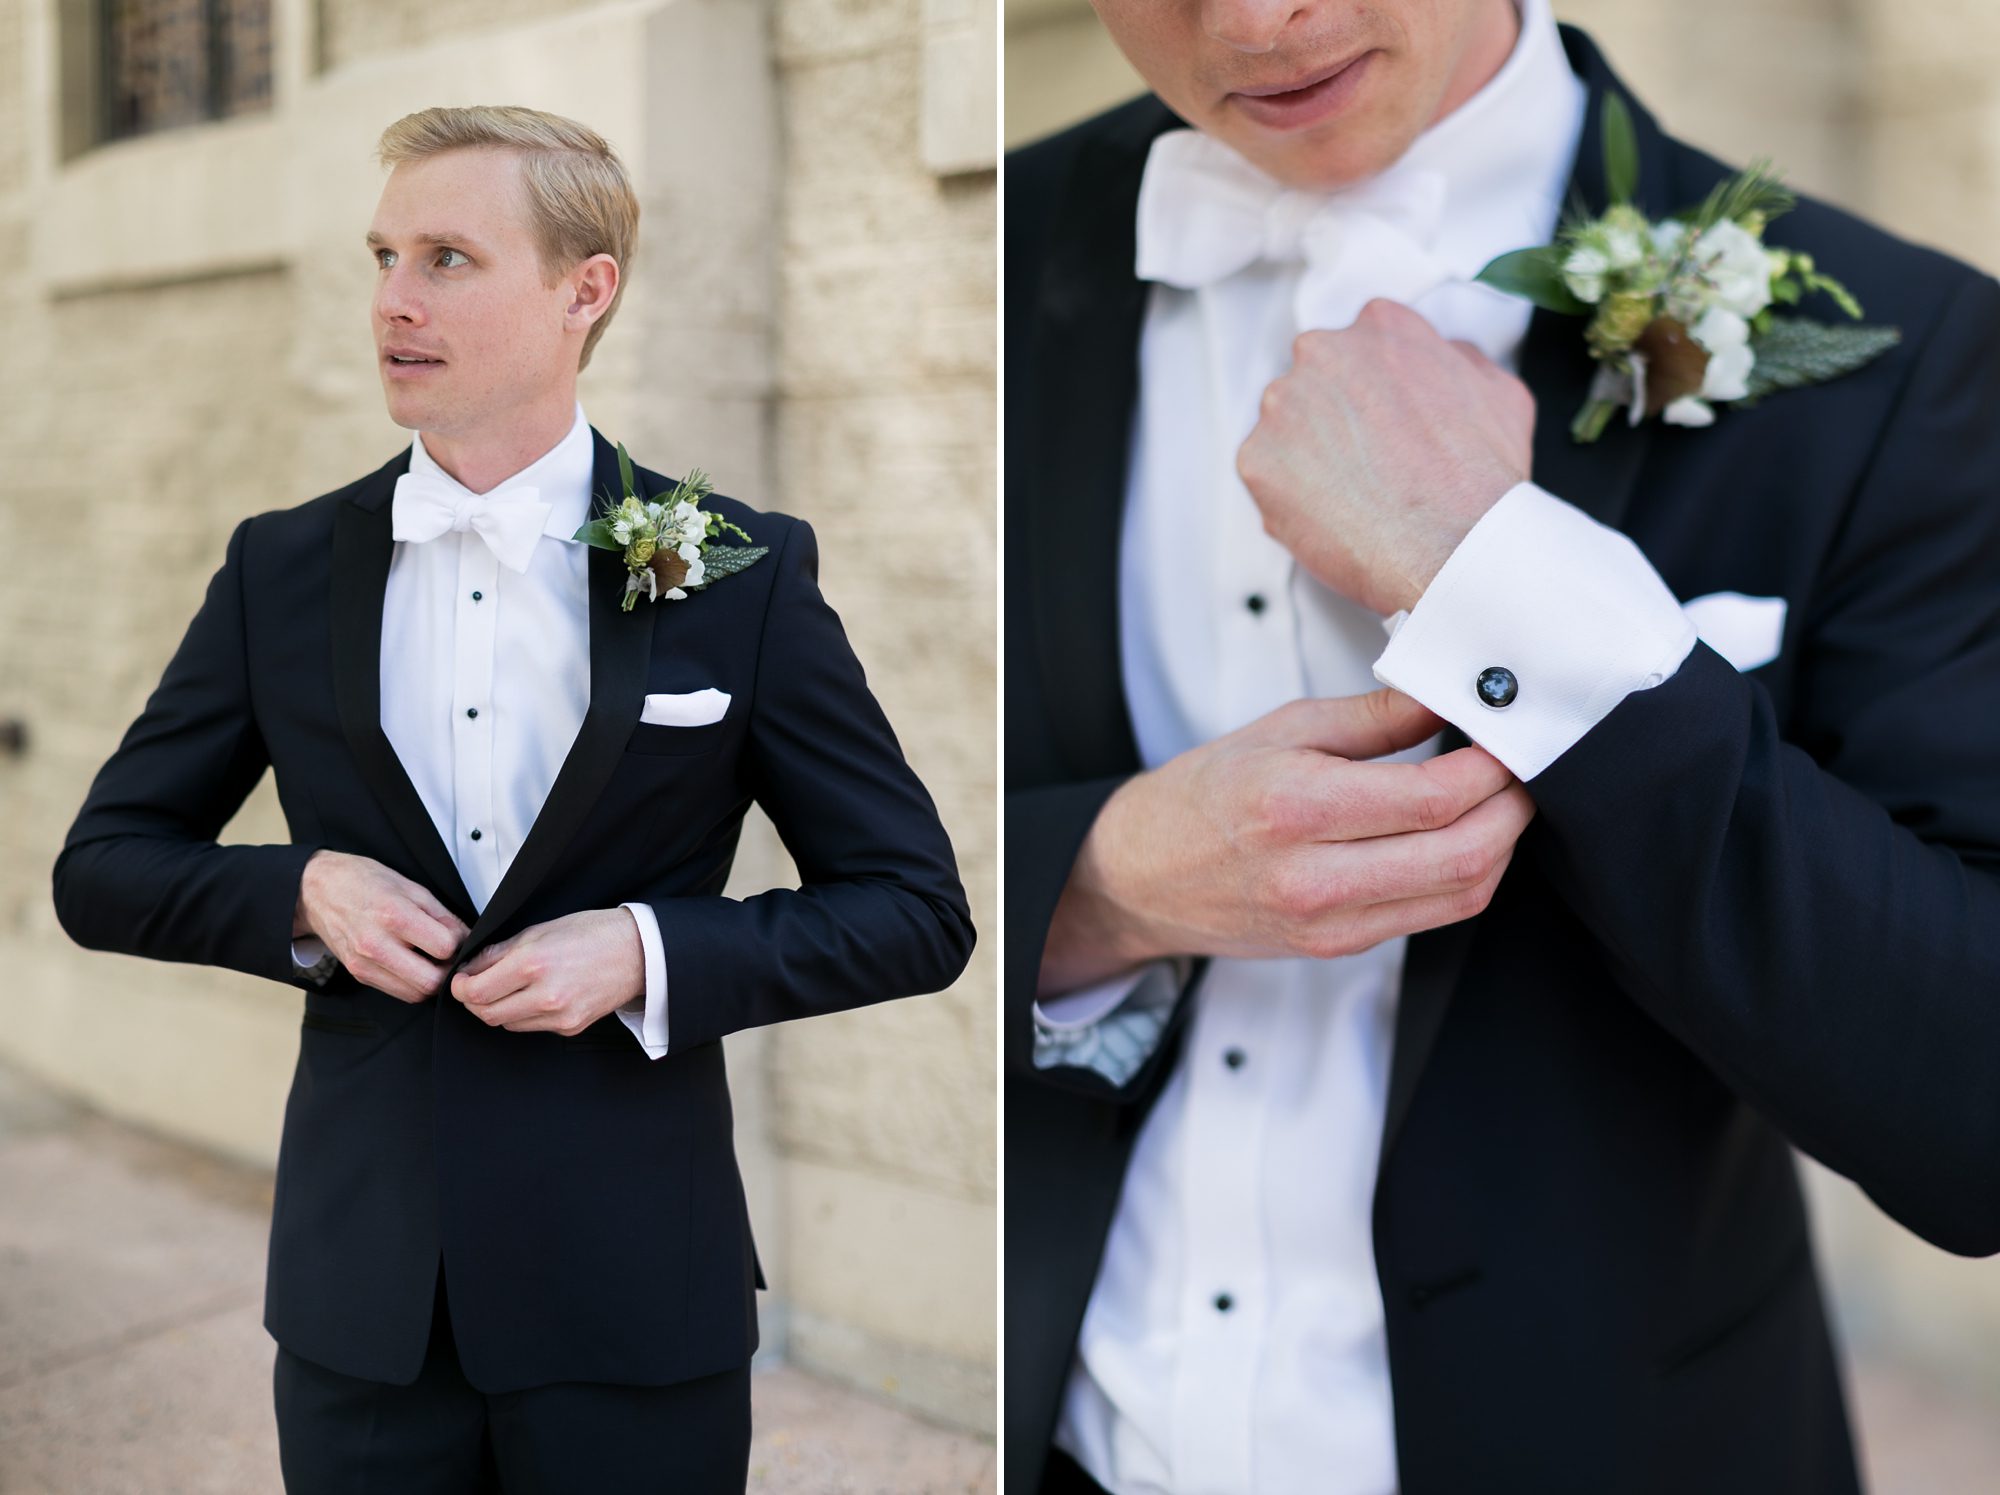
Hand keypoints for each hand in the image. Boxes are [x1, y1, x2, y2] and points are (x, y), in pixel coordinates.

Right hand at [293, 849, 468, 1003]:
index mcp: (393, 916)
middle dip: (448, 970)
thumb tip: (466, 936)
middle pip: (431, 981)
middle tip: (450, 955)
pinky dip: (413, 984)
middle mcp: (376, 945)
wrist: (317, 890)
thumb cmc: (364, 882)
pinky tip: (414, 964)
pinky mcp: (359, 974)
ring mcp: (365, 964)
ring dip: (431, 981)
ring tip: (432, 960)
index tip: (457, 936)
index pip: (444, 947)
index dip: (459, 943)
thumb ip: (441, 915)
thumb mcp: (410, 887)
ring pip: (416, 993)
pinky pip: (398, 992)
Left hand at [449, 908, 645, 1036]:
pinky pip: (531, 1027)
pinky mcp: (569, 1028)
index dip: (460, 988)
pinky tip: (533, 996)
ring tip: (507, 989)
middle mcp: (545, 995)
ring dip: (498, 1008)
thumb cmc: (592, 933)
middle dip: (474, 1001)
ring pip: (506, 1023)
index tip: (460, 981)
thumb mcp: (540, 930)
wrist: (637, 952)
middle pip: (486, 1014)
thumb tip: (471, 968)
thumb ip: (500, 952)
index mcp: (533, 964)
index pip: (476, 991)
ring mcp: (559, 1016)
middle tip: (476, 987)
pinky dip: (523, 1014)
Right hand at [1037, 688, 1534, 995]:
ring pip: (1462, 894)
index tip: (1509, 738)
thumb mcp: (1282, 729)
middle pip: (1463, 853)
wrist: (1138, 875)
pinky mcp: (1337, 945)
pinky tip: (1465, 837)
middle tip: (1522, 770)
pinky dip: (1467, 875)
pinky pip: (1433, 916)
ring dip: (1501, 846)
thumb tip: (1451, 692)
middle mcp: (1313, 875)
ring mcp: (1328, 920)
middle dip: (1514, 809)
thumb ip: (1376, 715)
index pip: (1433, 797)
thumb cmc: (1201, 796)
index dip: (1493, 768)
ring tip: (1503, 802)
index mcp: (1294, 806)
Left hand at [1237, 298, 1536, 616]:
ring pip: (1286, 425)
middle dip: (1336, 415)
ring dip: (1310, 453)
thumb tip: (1444, 355)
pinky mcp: (1257, 459)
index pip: (1364, 344)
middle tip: (1369, 462)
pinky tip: (1331, 514)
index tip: (1385, 420)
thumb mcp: (1501, 394)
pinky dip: (1290, 495)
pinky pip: (1267, 473)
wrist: (1452, 549)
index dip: (1376, 389)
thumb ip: (1460, 359)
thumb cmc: (1480, 480)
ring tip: (1353, 494)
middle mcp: (1323, 352)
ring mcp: (1283, 404)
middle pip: (1318, 378)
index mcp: (1381, 327)